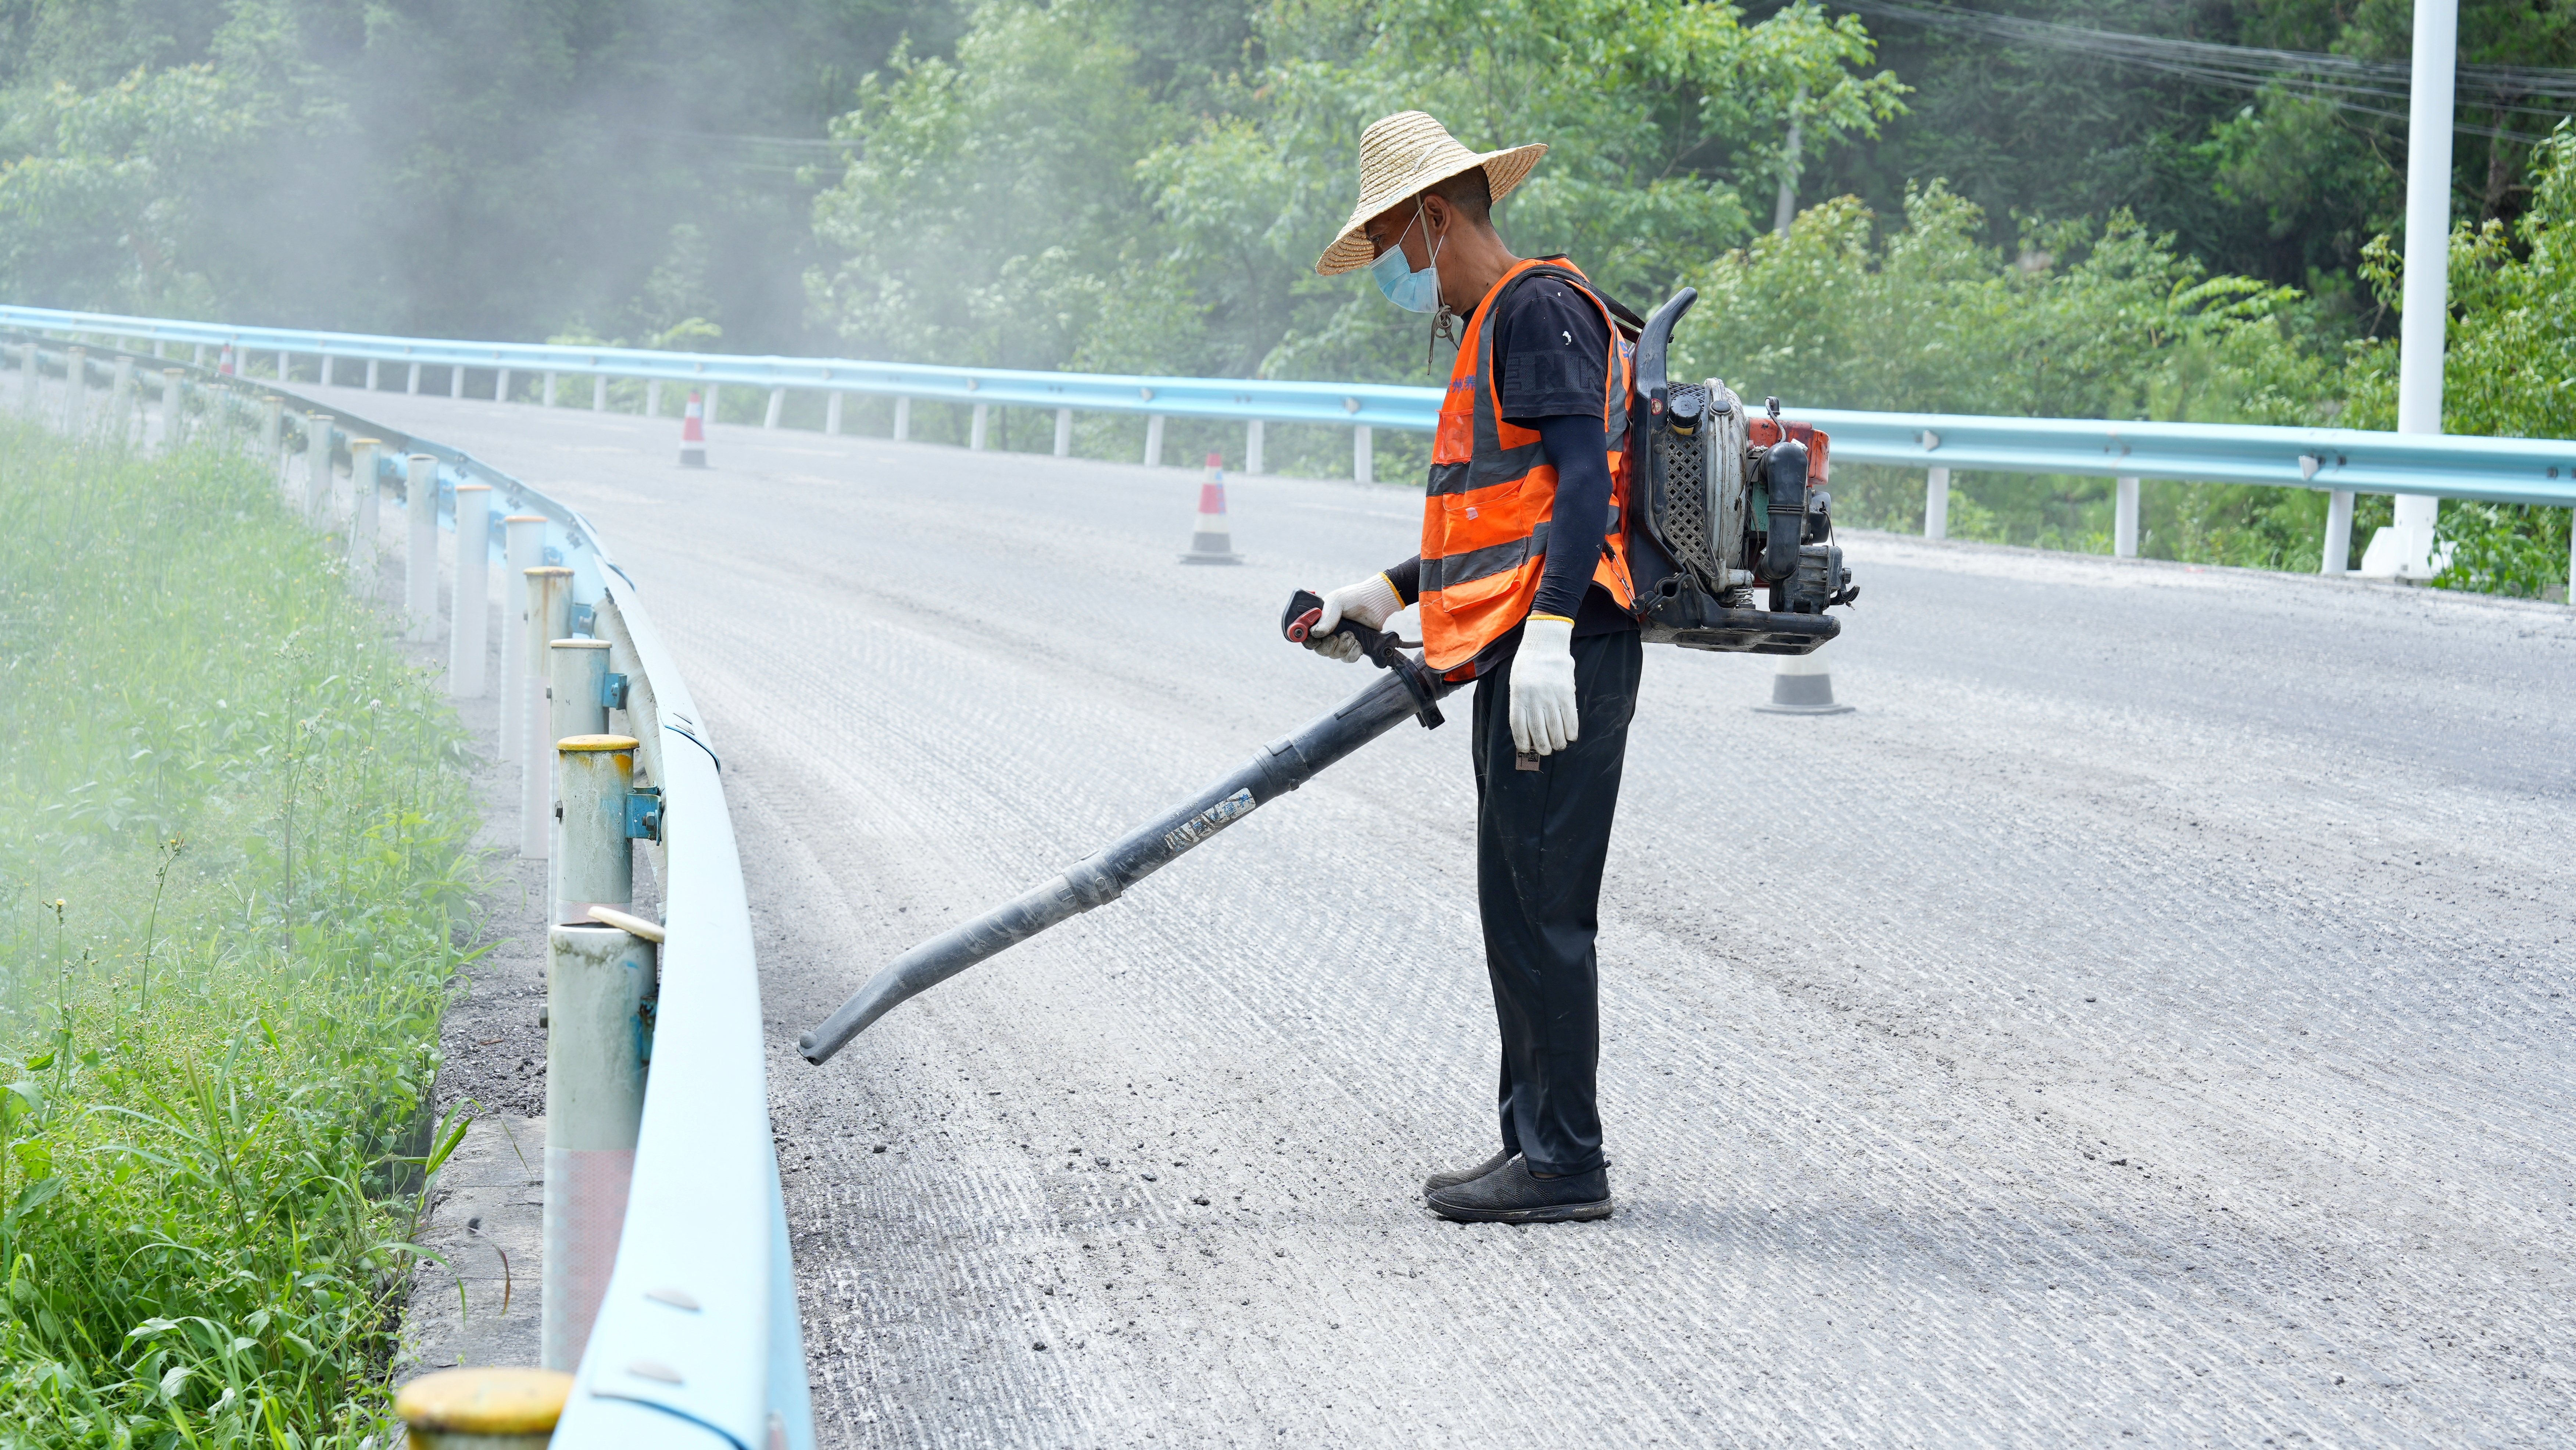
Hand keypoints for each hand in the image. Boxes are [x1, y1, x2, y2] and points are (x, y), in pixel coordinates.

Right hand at [1304, 574, 1403, 662]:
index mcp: (1319, 620)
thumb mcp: (1336, 602)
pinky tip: (1358, 642)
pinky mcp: (1352, 647)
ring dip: (1343, 646)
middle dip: (1328, 645)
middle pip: (1319, 649)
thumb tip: (1316, 633)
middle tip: (1336, 637)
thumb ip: (1325, 617)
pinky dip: (1353, 652)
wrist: (1375, 603)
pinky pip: (1347, 658)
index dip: (1308, 640)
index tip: (1315, 639)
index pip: (1306, 636)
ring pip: (1334, 654)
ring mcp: (1340, 640)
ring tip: (1351, 634)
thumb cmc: (1354, 598)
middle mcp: (1327, 632)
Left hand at [1509, 615, 1577, 754]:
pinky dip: (1571, 730)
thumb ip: (1521, 703)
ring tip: (1559, 746)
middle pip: (1538, 731)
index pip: (1519, 727)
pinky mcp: (1565, 693)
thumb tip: (1526, 727)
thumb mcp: (1516, 683)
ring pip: (1555, 728)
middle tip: (1546, 751)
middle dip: (1543, 746)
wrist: (1544, 644)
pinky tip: (1571, 736)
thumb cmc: (1527, 665)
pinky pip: (1570, 717)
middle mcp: (1533, 699)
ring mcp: (1550, 697)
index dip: (1522, 742)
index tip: (1526, 749)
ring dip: (1558, 742)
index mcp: (1518, 697)